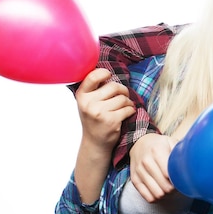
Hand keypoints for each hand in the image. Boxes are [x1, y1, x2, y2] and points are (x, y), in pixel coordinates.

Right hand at [74, 68, 134, 202]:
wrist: (95, 143)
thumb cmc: (94, 119)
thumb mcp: (88, 102)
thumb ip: (94, 89)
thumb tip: (107, 70)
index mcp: (82, 96)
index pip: (93, 76)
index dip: (104, 73)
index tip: (108, 76)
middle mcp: (88, 103)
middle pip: (114, 86)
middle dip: (122, 91)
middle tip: (122, 97)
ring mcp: (99, 112)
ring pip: (123, 98)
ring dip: (128, 102)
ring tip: (124, 108)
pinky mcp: (111, 121)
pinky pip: (128, 108)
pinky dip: (131, 110)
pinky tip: (126, 114)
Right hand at [129, 133, 176, 201]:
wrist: (139, 143)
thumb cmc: (159, 144)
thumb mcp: (170, 142)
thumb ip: (179, 152)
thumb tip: (191, 163)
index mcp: (157, 151)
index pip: (170, 175)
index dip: (178, 180)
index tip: (182, 178)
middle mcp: (146, 162)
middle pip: (165, 187)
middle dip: (174, 189)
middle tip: (177, 185)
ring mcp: (139, 172)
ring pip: (157, 194)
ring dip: (166, 195)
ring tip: (170, 188)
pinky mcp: (135, 180)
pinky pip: (148, 197)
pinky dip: (156, 197)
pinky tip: (161, 190)